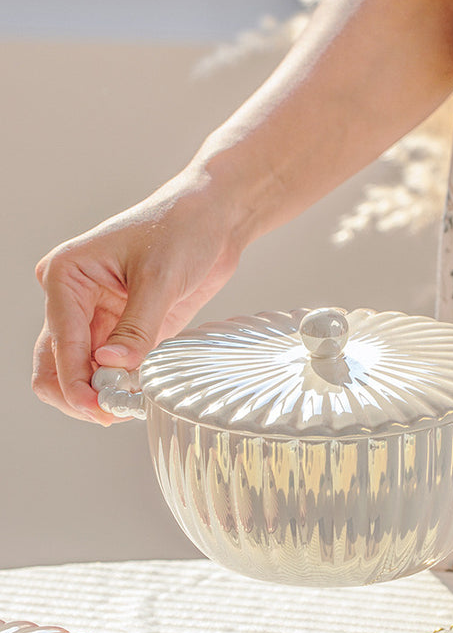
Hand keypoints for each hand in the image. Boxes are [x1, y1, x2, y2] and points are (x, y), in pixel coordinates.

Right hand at [33, 168, 246, 423]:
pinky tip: (144, 393)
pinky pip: (114, 367)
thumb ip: (137, 327)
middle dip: (81, 393)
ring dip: (102, 393)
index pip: (61, 342)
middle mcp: (74, 299)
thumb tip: (111, 367)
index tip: (101, 407)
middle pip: (58, 364)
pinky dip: (123, 384)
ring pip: (83, 371)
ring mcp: (99, 316)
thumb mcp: (159, 278)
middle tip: (114, 412)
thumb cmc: (182, 229)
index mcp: (67, 276)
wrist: (215, 220)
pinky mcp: (126, 328)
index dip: (76, 381)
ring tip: (132, 405)